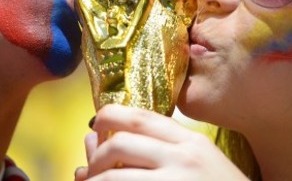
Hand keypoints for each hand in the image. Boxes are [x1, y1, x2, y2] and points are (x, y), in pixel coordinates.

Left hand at [75, 104, 248, 179]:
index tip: (96, 125)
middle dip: (97, 156)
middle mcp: (183, 157)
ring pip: (116, 176)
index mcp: (192, 141)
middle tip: (92, 169)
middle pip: (121, 142)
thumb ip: (160, 148)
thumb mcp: (200, 163)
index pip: (141, 116)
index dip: (110, 116)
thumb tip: (99, 140)